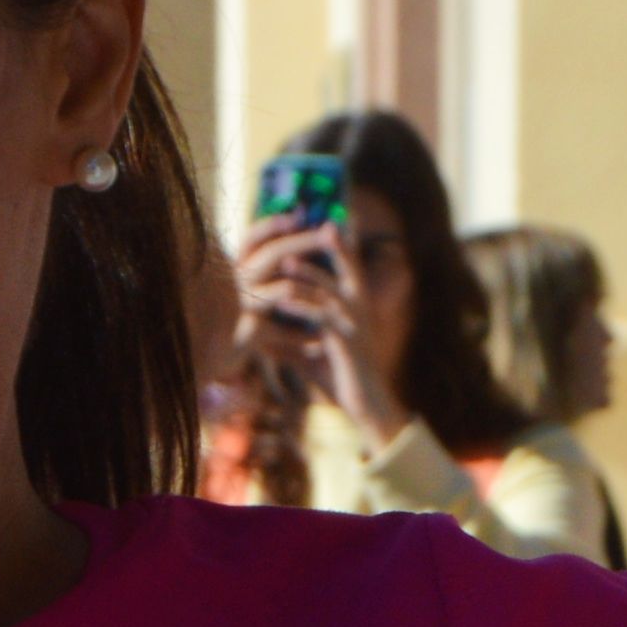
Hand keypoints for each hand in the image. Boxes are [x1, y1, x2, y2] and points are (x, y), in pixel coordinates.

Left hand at [235, 221, 404, 441]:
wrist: (366, 407)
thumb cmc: (339, 378)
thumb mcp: (309, 355)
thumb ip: (288, 342)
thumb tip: (260, 339)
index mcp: (354, 305)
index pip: (347, 265)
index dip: (337, 241)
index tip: (320, 220)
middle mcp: (359, 308)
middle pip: (347, 266)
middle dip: (326, 245)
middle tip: (306, 226)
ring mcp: (355, 323)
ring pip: (330, 290)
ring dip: (306, 274)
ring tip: (284, 264)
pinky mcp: (348, 342)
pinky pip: (324, 316)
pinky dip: (302, 306)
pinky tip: (283, 299)